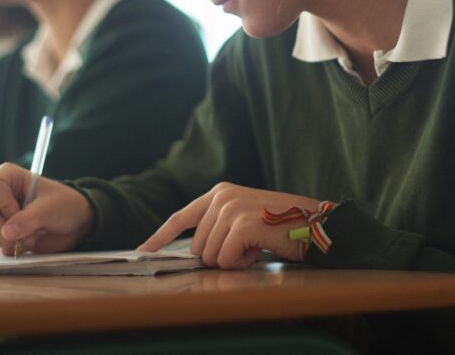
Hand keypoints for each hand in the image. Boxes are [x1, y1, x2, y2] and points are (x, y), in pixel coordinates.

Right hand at [0, 162, 94, 255]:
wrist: (76, 223)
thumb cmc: (65, 205)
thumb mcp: (50, 208)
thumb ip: (29, 218)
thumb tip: (7, 233)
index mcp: (8, 177)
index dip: (4, 203)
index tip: (20, 210)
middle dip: (4, 229)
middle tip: (27, 232)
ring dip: (12, 240)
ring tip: (34, 234)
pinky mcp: (2, 234)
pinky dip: (14, 248)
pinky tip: (30, 240)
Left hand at [137, 182, 319, 268]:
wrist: (312, 222)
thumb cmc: (279, 224)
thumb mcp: (243, 216)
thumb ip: (218, 226)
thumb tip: (194, 253)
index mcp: (219, 193)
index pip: (181, 217)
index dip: (159, 237)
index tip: (143, 251)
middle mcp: (221, 197)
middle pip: (197, 248)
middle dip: (220, 255)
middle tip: (248, 245)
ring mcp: (230, 209)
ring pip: (210, 256)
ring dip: (234, 259)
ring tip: (256, 244)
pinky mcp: (241, 224)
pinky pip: (226, 260)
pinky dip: (243, 262)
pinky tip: (260, 248)